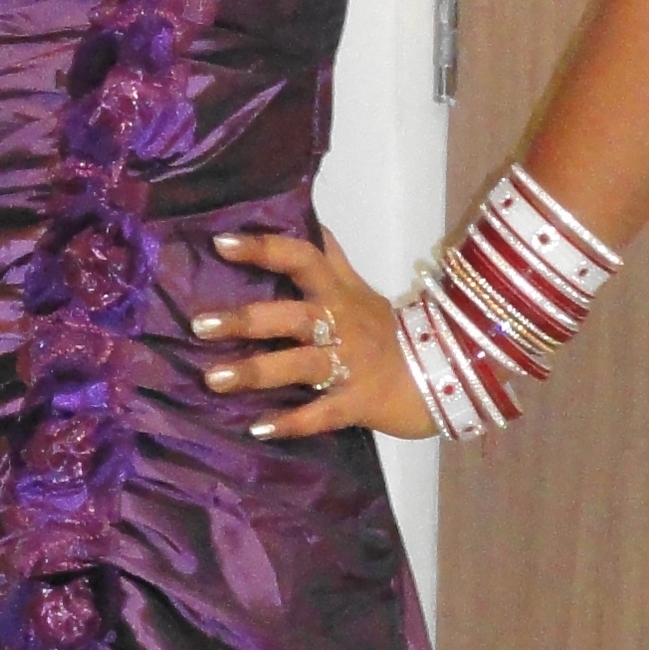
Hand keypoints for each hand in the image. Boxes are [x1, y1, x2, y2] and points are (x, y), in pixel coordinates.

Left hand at [192, 227, 432, 444]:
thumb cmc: (391, 333)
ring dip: (256, 371)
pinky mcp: (359, 403)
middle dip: (247, 320)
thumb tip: (308, 221)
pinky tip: (258, 428)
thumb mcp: (360, 290)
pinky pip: (321, 414)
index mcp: (340, 293)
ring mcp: (351, 365)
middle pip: (292, 316)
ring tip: (213, 379)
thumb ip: (331, 260)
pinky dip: (291, 423)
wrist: (448, 373)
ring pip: (300, 365)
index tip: (222, 243)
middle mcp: (342, 325)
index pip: (302, 259)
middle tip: (200, 325)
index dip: (264, 248)